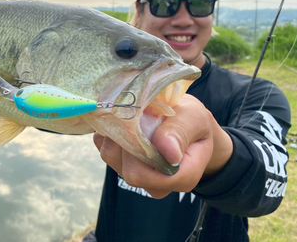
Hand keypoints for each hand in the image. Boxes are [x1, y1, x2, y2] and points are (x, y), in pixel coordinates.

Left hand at [93, 94, 232, 198]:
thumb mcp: (194, 118)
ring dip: (118, 131)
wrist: (184, 121)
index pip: (147, 176)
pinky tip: (125, 118)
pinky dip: (109, 128)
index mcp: (181, 177)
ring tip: (134, 114)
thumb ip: (181, 132)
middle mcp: (156, 183)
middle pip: (127, 169)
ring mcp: (134, 174)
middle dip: (129, 138)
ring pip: (111, 155)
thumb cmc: (192, 121)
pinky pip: (102, 145)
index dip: (140, 150)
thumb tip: (169, 152)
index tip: (148, 120)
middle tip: (140, 112)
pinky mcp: (117, 160)